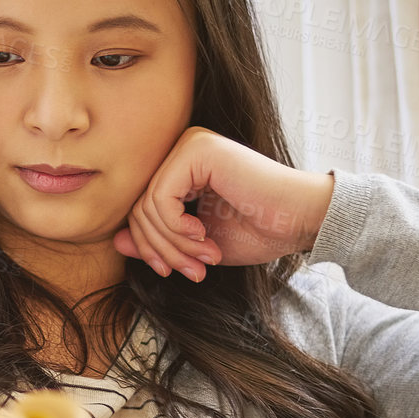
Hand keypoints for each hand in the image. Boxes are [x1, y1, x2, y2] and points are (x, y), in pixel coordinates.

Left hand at [112, 126, 335, 280]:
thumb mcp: (196, 244)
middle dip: (162, 250)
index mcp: (182, 167)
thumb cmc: (259, 230)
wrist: (302, 220)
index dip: (152, 248)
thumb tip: (116, 241)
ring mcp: (189, 145)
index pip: (141, 210)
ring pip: (147, 208)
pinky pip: (160, 199)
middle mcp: (182, 149)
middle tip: (193, 272)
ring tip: (204, 260)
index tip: (175, 272)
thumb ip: (158, 239)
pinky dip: (176, 228)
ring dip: (173, 245)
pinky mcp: (196, 150)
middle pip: (139, 209)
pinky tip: (203, 237)